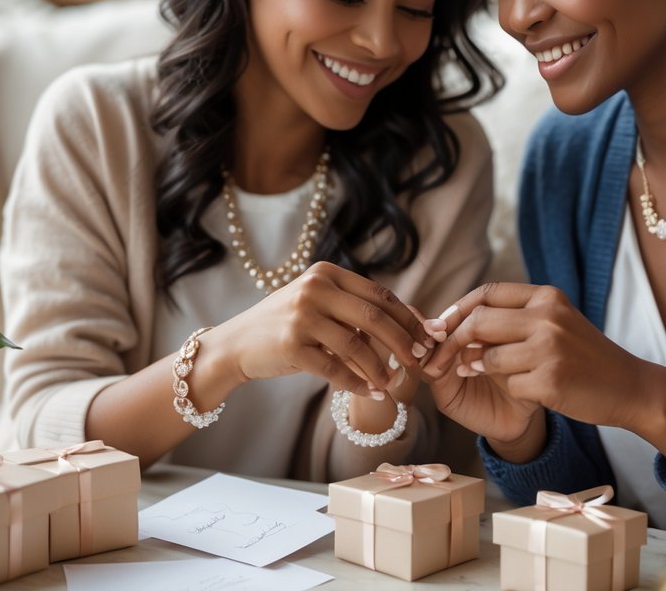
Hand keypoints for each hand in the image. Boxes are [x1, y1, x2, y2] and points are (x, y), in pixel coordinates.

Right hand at [216, 262, 429, 398]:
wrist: (237, 344)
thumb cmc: (287, 326)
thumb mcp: (319, 304)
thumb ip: (355, 309)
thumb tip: (413, 326)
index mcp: (327, 274)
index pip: (380, 294)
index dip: (408, 316)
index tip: (429, 336)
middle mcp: (315, 288)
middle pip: (374, 317)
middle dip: (403, 341)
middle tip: (420, 360)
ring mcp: (302, 316)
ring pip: (357, 346)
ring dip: (381, 369)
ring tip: (393, 384)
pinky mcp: (291, 345)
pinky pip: (335, 369)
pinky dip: (357, 383)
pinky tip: (371, 392)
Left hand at [424, 282, 649, 434]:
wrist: (631, 387)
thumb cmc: (586, 358)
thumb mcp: (556, 324)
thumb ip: (514, 320)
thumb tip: (456, 325)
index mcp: (547, 297)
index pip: (487, 293)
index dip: (456, 310)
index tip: (439, 327)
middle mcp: (547, 317)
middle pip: (478, 321)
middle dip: (452, 342)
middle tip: (440, 359)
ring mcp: (550, 349)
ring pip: (488, 358)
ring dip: (483, 371)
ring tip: (500, 376)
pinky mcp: (550, 381)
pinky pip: (509, 386)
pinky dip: (513, 391)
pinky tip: (533, 392)